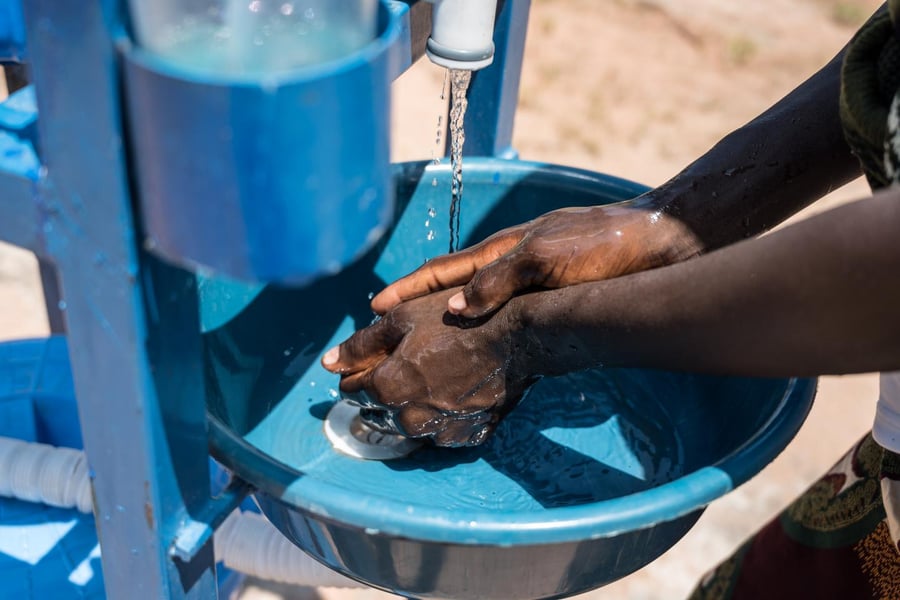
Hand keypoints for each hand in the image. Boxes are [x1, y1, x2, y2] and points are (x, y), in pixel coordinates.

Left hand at [321, 288, 534, 446]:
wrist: (516, 337)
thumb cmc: (456, 320)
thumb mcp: (401, 318)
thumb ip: (359, 345)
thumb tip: (327, 362)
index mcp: (386, 388)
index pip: (352, 389)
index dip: (358, 370)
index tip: (372, 358)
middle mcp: (409, 419)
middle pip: (379, 410)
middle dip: (383, 389)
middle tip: (405, 363)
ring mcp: (440, 432)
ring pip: (409, 423)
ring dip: (410, 405)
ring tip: (430, 376)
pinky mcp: (467, 436)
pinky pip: (441, 431)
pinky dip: (440, 416)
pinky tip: (452, 392)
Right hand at [370, 199, 701, 318]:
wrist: (661, 240)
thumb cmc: (604, 245)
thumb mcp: (546, 259)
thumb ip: (500, 281)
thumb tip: (453, 310)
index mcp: (502, 249)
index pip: (442, 270)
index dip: (407, 288)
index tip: (373, 305)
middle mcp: (510, 262)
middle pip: (452, 283)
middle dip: (415, 303)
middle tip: (384, 325)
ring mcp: (531, 276)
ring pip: (476, 298)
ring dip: (445, 314)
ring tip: (421, 335)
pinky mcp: (554, 292)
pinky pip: (504, 311)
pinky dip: (482, 324)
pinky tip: (481, 338)